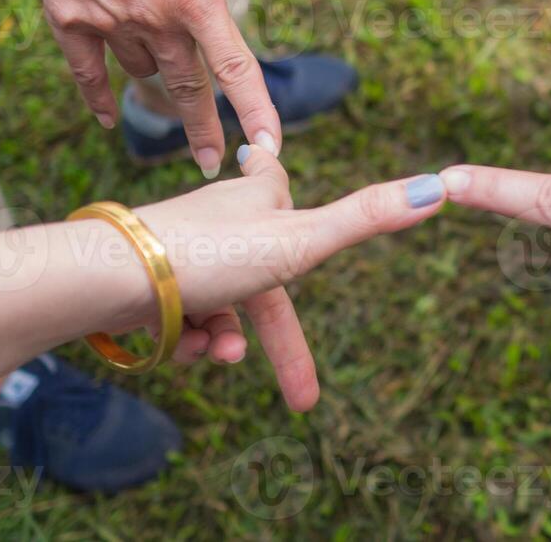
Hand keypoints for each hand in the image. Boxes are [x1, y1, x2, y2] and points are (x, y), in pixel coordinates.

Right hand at [30, 0, 337, 175]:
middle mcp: (155, 19)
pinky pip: (86, 72)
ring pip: (143, 69)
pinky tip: (107, 116)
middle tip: (212, 161)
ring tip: (171, 85)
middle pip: (188, 87)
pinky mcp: (69, 19)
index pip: (236, 68)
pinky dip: (97, 95)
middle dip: (202, 128)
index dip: (255, 111)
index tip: (270, 149)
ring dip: (159, 79)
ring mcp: (109, 23)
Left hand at [127, 145, 444, 409]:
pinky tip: (188, 351)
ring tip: (220, 356)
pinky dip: (191, 342)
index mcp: (258, 199)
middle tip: (305, 396)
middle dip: (273, 332)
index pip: (269, 174)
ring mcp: (181, 253)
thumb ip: (367, 219)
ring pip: (221, 306)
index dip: (270, 171)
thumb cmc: (211, 253)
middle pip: (258, 273)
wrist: (111, 280)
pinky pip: (183, 322)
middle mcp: (218, 220)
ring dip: (228, 340)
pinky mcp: (146, 286)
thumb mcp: (302, 241)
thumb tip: (439, 188)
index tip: (259, 154)